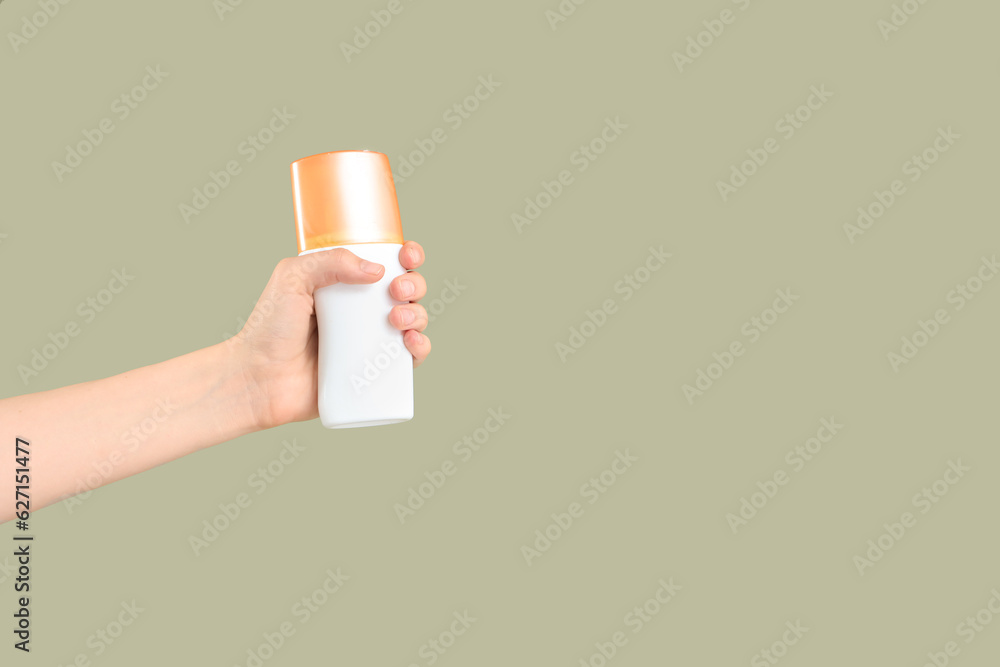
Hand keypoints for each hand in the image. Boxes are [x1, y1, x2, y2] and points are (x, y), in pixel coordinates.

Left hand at [232, 241, 430, 429]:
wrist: (258, 378)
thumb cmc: (268, 328)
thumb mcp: (292, 278)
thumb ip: (329, 262)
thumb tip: (377, 270)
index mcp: (345, 284)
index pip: (385, 264)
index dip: (406, 256)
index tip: (407, 256)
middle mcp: (361, 312)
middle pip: (406, 291)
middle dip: (413, 284)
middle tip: (396, 291)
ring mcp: (369, 343)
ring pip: (413, 322)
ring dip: (419, 315)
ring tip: (397, 320)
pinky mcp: (372, 374)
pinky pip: (408, 361)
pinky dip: (421, 349)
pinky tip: (411, 343)